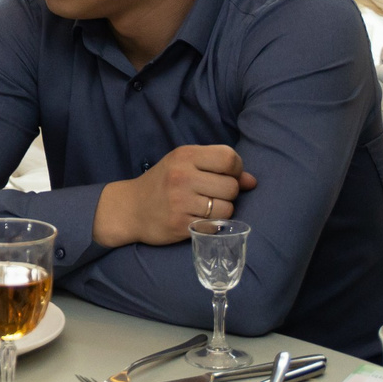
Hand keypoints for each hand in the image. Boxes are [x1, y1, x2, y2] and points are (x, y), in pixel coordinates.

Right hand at [94, 145, 260, 248]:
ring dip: (222, 210)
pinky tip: (199, 219)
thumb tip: (252, 181)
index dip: (236, 169)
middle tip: (214, 194)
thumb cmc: (163, 183)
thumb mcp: (185, 165)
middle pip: (231, 186)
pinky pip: (214, 226)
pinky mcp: (180, 224)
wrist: (130, 209)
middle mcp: (182, 176)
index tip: (226, 176)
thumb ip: (217, 168)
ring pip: (226, 208)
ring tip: (206, 208)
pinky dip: (212, 225)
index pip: (229, 158)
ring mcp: (180, 202)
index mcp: (185, 155)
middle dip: (229, 193)